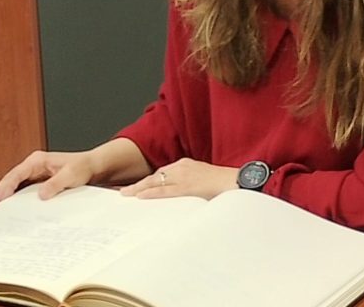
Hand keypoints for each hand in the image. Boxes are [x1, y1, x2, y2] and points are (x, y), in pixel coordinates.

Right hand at [0, 150, 96, 204]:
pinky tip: (9, 206)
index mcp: (38, 160)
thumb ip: (55, 184)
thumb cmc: (82, 167)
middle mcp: (34, 165)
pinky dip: (15, 196)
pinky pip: (23, 189)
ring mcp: (35, 173)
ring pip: (16, 183)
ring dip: (6, 194)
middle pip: (12, 178)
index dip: (7, 185)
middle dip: (0, 190)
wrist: (92, 167)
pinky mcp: (39, 181)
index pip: (17, 173)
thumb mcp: (70, 176)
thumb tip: (41, 195)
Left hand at [119, 157, 238, 199]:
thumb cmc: (225, 185)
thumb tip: (183, 198)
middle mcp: (182, 167)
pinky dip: (152, 193)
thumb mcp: (204, 183)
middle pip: (154, 175)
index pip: (161, 173)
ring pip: (156, 181)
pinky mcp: (188, 186)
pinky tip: (141, 196)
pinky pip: (166, 190)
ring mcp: (184, 176)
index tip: (136, 187)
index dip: (147, 181)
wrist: (240, 182)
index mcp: (186, 165)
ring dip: (139, 188)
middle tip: (123, 191)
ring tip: (126, 194)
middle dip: (138, 184)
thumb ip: (191, 188)